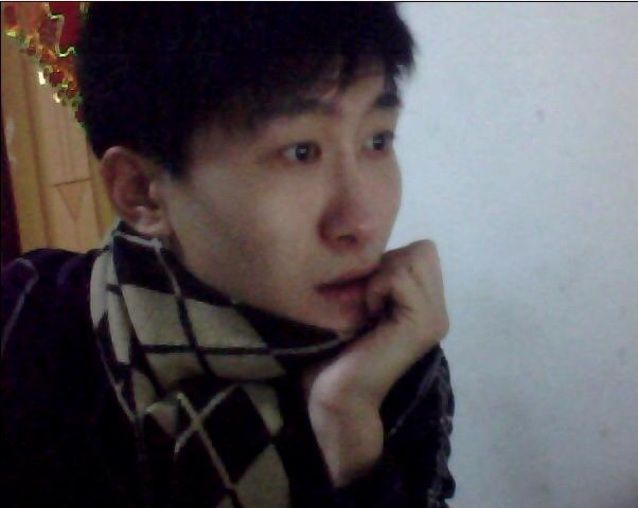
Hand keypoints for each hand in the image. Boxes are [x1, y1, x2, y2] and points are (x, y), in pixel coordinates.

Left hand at [302, 240, 449, 485]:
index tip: (367, 294)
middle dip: (387, 265)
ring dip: (381, 277)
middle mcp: (439, 311)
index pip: (423, 251)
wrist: (336, 396)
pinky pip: (400, 277)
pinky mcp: (422, 326)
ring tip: (367, 308)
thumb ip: (379, 279)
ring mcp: (435, 319)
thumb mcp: (362, 303)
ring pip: (414, 258)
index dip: (389, 262)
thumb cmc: (337, 352)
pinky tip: (367, 315)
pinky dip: (377, 288)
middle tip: (368, 301)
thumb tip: (371, 248)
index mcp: (427, 307)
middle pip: (423, 250)